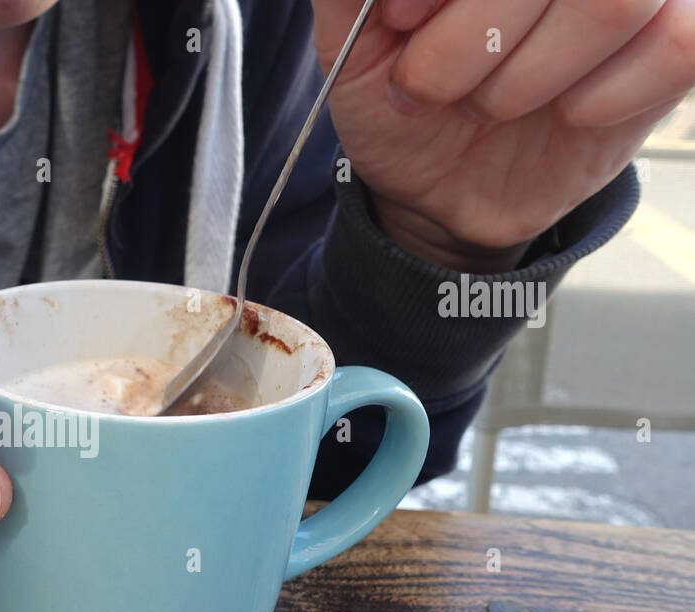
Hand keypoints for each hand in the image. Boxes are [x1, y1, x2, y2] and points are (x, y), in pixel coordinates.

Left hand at [312, 0, 694, 270]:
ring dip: (526, 76)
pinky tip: (565, 111)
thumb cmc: (403, 93)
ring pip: (614, 1)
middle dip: (472, 37)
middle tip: (430, 85)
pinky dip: (599, 98)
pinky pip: (675, 47)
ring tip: (490, 102)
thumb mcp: (356, 35)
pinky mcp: (681, 39)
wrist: (439, 186)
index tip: (399, 20)